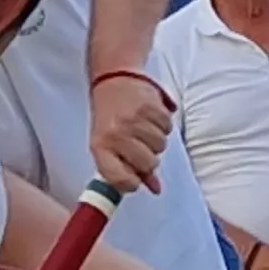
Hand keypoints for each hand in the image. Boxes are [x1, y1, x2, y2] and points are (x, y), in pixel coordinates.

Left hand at [88, 69, 171, 192]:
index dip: (132, 183)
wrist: (114, 80)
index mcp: (100, 146)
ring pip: (160, 146)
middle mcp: (116, 134)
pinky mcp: (150, 107)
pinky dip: (163, 126)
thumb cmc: (110, 118)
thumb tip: (155, 189)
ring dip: (156, 141)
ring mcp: (134, 120)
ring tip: (144, 129)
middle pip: (148, 164)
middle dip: (148, 159)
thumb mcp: (109, 144)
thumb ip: (130, 169)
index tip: (136, 179)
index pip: (120, 179)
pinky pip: (167, 128)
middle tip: (140, 147)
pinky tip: (151, 118)